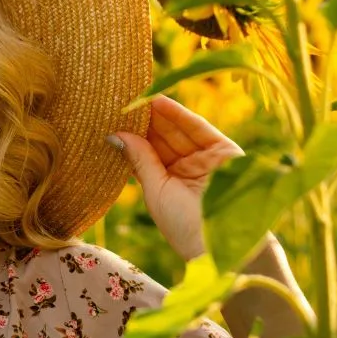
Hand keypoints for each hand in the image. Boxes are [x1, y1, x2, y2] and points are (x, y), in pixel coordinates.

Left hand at [112, 95, 242, 261]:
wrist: (222, 242)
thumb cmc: (185, 224)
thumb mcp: (156, 190)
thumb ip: (140, 159)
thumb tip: (115, 135)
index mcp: (170, 181)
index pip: (149, 151)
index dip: (133, 133)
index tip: (113, 116)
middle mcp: (188, 167)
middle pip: (162, 137)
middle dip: (143, 119)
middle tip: (120, 99)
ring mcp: (206, 158)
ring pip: (177, 130)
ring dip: (157, 113)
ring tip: (134, 96)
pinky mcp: (223, 150)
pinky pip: (197, 128)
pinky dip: (178, 114)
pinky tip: (157, 101)